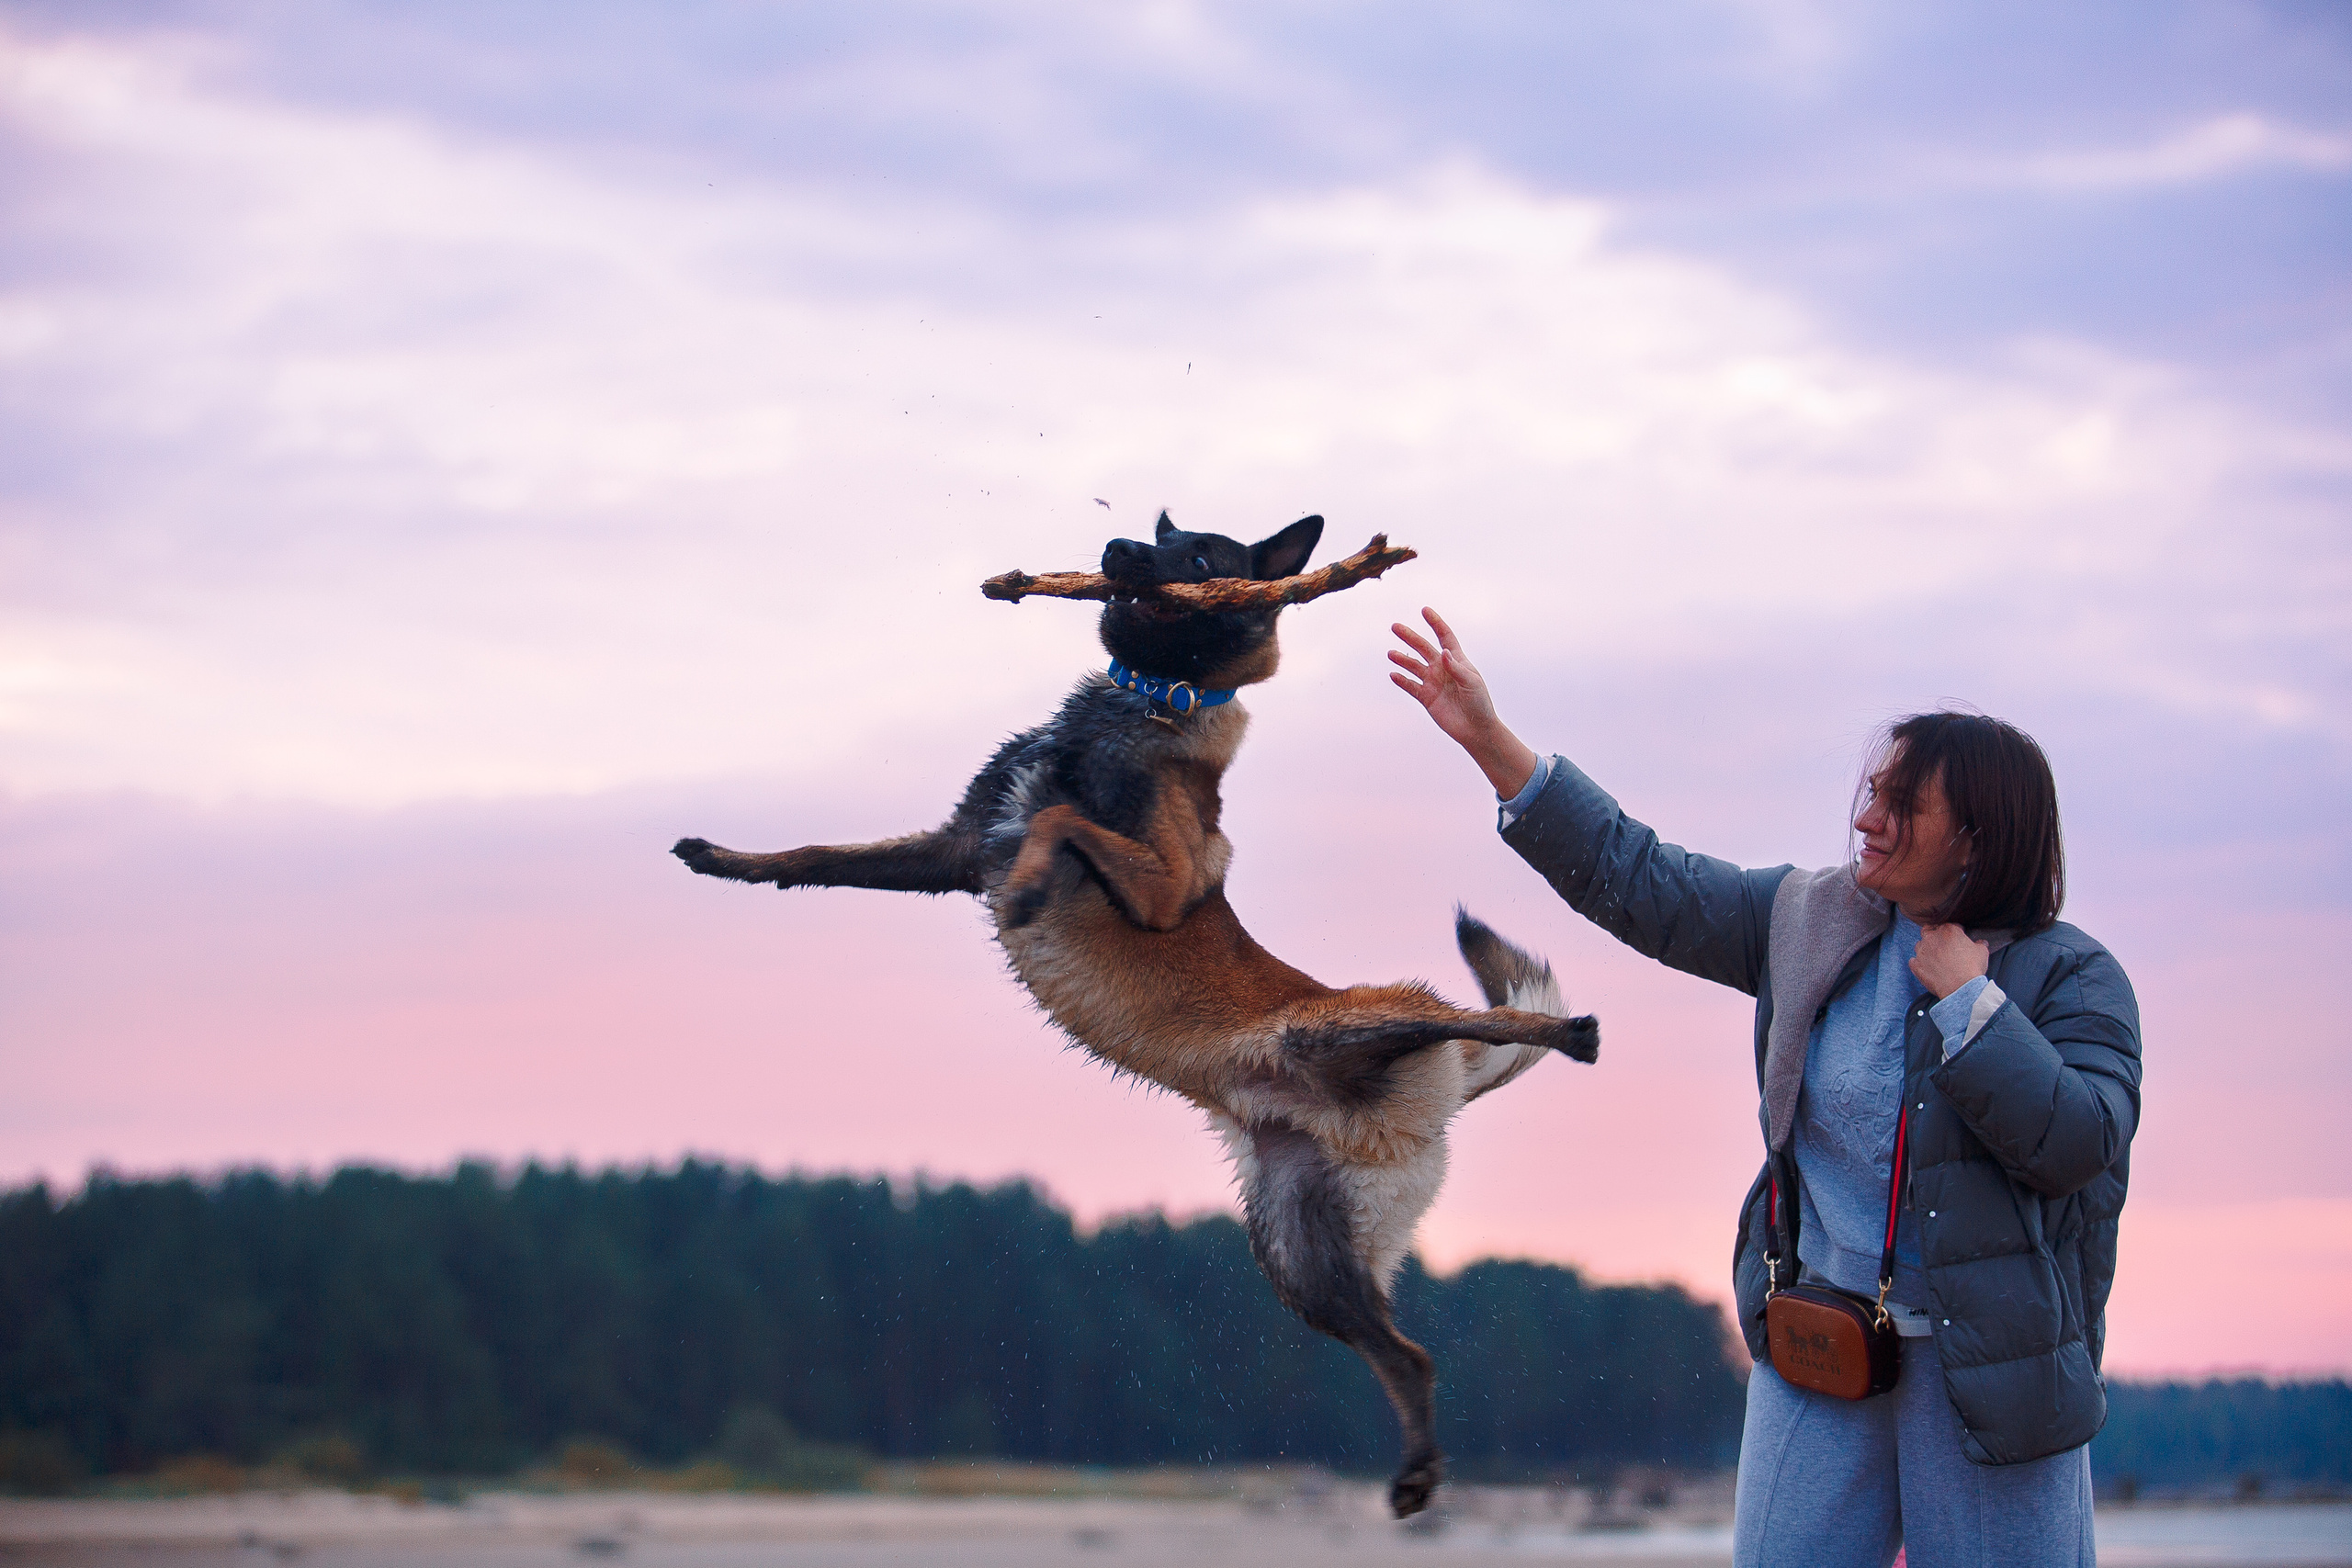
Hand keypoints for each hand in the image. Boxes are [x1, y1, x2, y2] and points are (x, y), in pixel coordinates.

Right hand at [1389, 608, 1538, 798]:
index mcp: (1456, 661)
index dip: (1435, 623)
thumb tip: (1442, 652)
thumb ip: (1456, 668)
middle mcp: (1442, 669)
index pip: (1445, 637)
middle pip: (1423, 648)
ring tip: (1391, 654)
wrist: (1476, 729)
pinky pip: (1411, 686)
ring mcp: (1433, 683)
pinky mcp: (1426, 698)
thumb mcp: (1471, 683)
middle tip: (1395, 626)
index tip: (1424, 610)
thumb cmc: (1479, 703)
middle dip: (1410, 637)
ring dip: (1402, 659)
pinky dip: (1402, 680)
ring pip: (1414, 666)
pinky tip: (1393, 675)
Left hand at [1911, 923, 1989, 998]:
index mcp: (1948, 930)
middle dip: (1935, 936)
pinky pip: (1913, 961)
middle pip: (1929, 931)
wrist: (1961, 988)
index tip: (1957, 937)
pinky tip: (1926, 967)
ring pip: (1919, 945)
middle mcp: (1931, 937)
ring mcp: (1921, 951)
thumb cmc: (1972, 968)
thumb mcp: (1982, 952)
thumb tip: (1981, 942)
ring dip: (1925, 949)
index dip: (1954, 931)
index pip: (1949, 925)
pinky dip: (1918, 963)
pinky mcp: (1916, 965)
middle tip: (1942, 945)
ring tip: (1935, 958)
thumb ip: (1980, 944)